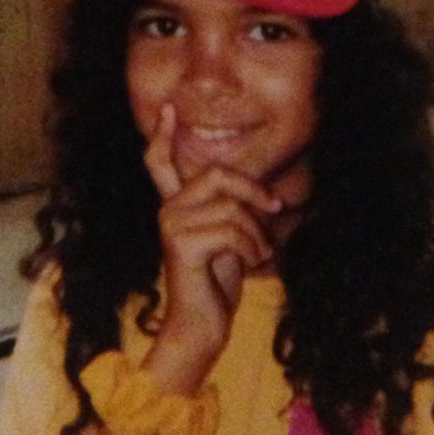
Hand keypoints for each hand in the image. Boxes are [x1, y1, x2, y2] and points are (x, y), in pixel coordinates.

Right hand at [144, 104, 281, 367]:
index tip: (169, 109)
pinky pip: (231, 231)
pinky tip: (252, 265)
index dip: (163, 136)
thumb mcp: (230, 238)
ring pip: (231, 207)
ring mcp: (171, 226)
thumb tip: (264, 194)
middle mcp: (168, 211)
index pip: (159, 163)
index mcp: (176, 206)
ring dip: (256, 233)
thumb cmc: (217, 283)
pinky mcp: (181, 245)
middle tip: (274, 209)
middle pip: (215, 174)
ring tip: (259, 255)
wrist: (201, 326)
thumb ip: (233, 211)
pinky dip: (252, 249)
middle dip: (252, 189)